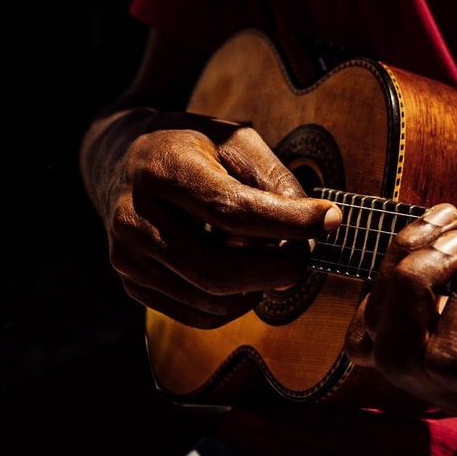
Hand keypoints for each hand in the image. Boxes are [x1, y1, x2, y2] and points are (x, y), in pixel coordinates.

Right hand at [92, 110, 340, 327]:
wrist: (125, 159)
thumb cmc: (194, 146)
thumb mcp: (235, 140)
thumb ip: (274, 180)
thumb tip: (314, 230)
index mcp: (162, 169)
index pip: (232, 210)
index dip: (288, 222)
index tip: (331, 220)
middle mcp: (134, 217)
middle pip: (218, 270)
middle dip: (277, 270)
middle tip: (306, 256)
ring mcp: (127, 256)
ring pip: (212, 299)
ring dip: (259, 287)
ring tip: (274, 257)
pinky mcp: (132, 283)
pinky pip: (200, 315)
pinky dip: (236, 302)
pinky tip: (246, 273)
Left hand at [344, 203, 456, 413]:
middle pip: (401, 355)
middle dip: (416, 281)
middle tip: (456, 229)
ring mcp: (429, 377)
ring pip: (376, 338)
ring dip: (398, 267)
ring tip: (440, 221)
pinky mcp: (410, 348)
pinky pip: (368, 326)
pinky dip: (381, 278)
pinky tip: (418, 242)